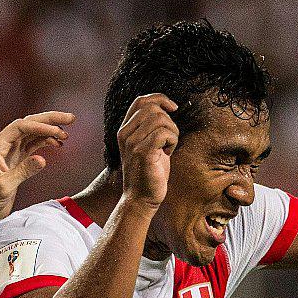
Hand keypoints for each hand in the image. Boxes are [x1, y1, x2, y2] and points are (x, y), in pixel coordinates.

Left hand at [0, 110, 75, 226]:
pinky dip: (46, 141)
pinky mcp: (16, 160)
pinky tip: (58, 143)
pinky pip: (33, 145)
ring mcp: (11, 152)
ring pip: (33, 133)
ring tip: (67, 132)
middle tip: (71, 118)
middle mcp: (3, 145)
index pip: (20, 127)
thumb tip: (42, 159)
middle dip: (49, 119)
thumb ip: (22, 172)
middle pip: (28, 124)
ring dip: (49, 130)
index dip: (40, 126)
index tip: (57, 131)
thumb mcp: (3, 188)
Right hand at [117, 93, 177, 208]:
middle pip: (153, 108)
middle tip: (169, 139)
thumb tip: (165, 107)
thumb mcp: (146, 145)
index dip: (159, 99)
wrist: (141, 199)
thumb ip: (150, 127)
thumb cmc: (149, 172)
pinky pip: (164, 133)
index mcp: (124, 130)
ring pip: (160, 119)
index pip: (140, 101)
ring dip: (172, 132)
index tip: (173, 108)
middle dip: (169, 120)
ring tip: (168, 148)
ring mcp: (132, 143)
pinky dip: (172, 141)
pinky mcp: (143, 153)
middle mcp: (125, 134)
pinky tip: (168, 153)